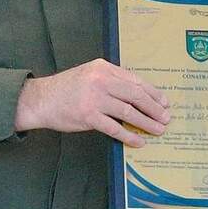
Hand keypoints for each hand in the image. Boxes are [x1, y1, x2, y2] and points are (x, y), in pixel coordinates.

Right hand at [15, 58, 170, 146]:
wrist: (41, 99)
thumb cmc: (67, 88)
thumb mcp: (90, 74)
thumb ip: (111, 80)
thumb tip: (138, 95)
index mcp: (104, 67)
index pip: (135, 80)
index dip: (152, 92)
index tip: (164, 102)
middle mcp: (101, 80)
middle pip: (135, 95)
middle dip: (154, 108)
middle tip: (166, 118)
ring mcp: (95, 98)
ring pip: (128, 111)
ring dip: (146, 122)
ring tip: (158, 129)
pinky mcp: (88, 116)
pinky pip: (114, 128)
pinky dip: (129, 135)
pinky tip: (138, 141)